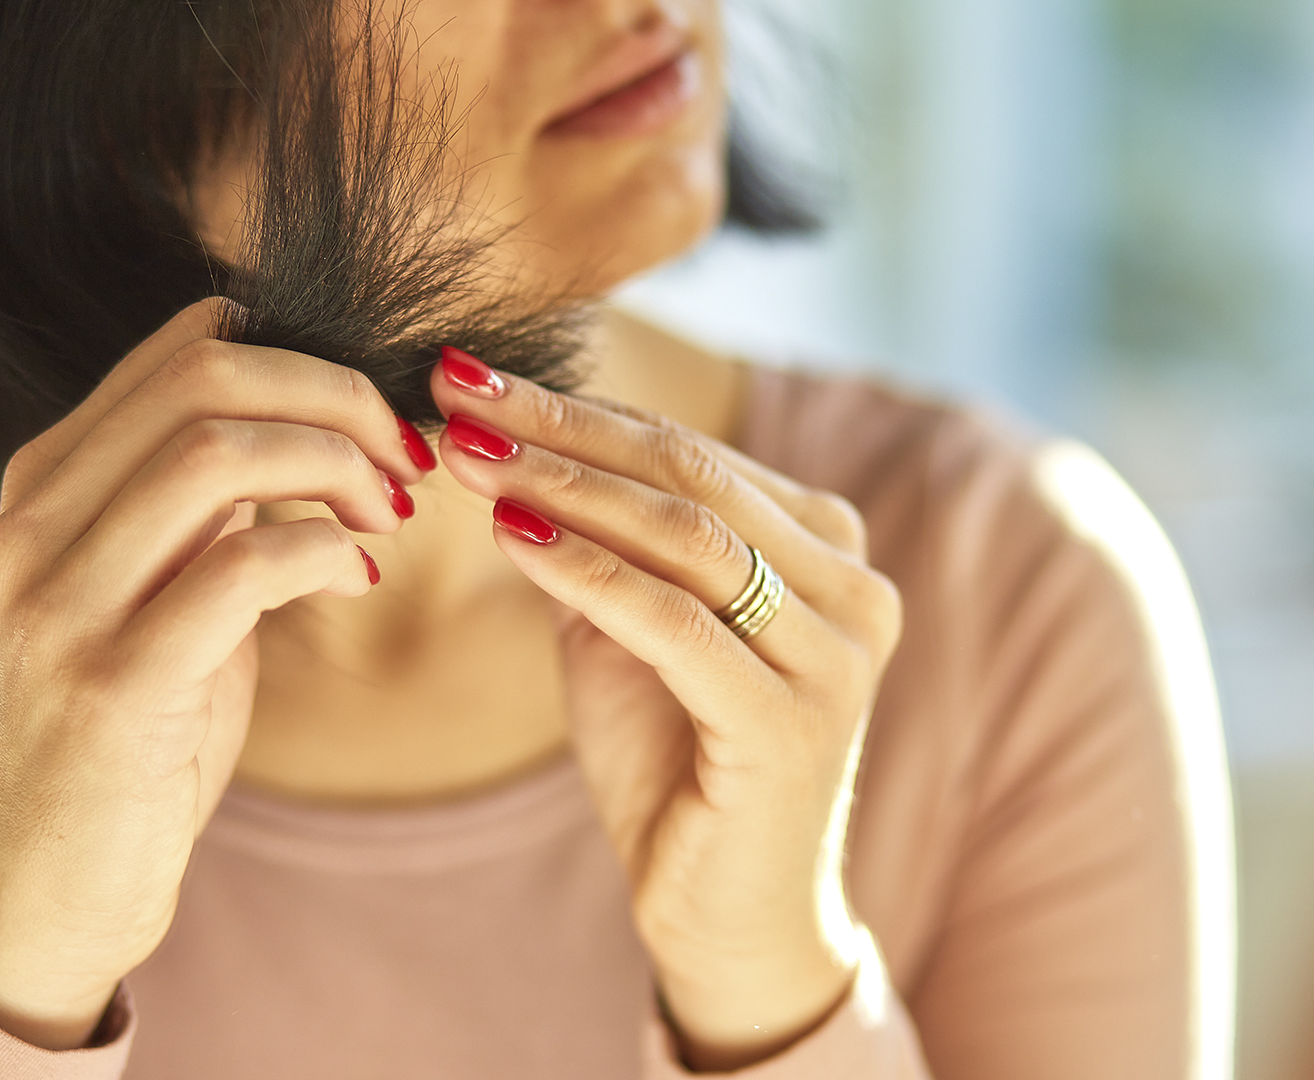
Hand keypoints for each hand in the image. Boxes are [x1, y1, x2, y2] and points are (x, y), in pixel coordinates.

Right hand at [0, 299, 434, 1049]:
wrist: (37, 897)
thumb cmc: (122, 742)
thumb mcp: (153, 599)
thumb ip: (201, 510)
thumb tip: (302, 423)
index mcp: (42, 488)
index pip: (183, 351)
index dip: (305, 359)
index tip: (376, 418)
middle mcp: (32, 527)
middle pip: (204, 381)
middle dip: (336, 398)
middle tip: (405, 458)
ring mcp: (59, 604)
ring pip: (217, 453)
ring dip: (337, 467)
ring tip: (389, 515)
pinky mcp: (109, 684)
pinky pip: (241, 566)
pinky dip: (325, 553)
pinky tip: (360, 580)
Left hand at [429, 349, 903, 1069]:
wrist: (725, 918)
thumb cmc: (677, 770)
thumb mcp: (629, 635)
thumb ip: (598, 547)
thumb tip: (511, 448)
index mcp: (828, 554)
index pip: (691, 453)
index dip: (579, 407)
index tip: (473, 374)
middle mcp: (854, 590)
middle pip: (691, 477)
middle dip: (563, 426)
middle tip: (459, 388)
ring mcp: (835, 657)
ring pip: (688, 536)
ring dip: (563, 483)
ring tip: (467, 453)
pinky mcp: (794, 723)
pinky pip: (676, 621)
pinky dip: (586, 570)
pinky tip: (510, 536)